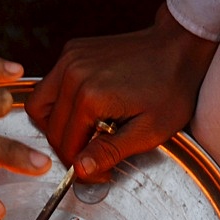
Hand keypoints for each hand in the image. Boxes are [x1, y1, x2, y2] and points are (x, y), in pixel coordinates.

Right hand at [26, 4, 217, 179]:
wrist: (179, 45)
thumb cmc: (171, 87)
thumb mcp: (148, 131)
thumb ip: (110, 152)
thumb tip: (80, 169)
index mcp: (90, 97)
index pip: (66, 145)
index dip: (80, 167)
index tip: (98, 173)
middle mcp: (73, 75)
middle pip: (49, 128)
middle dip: (67, 149)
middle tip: (90, 158)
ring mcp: (70, 59)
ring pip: (40, 105)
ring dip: (55, 126)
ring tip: (81, 135)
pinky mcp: (72, 51)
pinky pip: (50, 85)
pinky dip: (60, 103)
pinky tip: (84, 111)